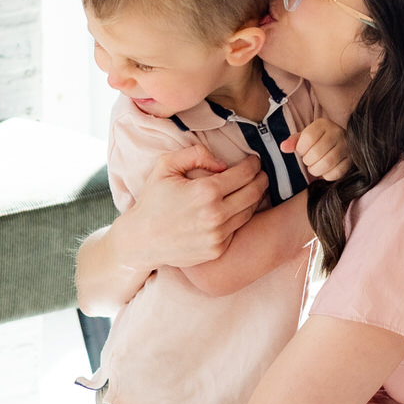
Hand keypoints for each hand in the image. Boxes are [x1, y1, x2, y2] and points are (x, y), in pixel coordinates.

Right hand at [131, 143, 264, 267]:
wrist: (141, 240)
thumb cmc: (153, 200)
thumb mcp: (166, 166)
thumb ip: (196, 154)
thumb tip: (222, 163)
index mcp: (206, 191)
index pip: (245, 174)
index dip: (254, 164)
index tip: (255, 161)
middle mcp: (215, 215)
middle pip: (254, 192)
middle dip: (262, 179)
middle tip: (261, 173)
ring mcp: (217, 235)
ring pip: (250, 212)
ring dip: (256, 198)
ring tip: (254, 188)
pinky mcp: (217, 250)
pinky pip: (238, 229)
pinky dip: (242, 216)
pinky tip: (238, 207)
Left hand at [287, 115, 350, 181]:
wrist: (341, 142)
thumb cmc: (319, 140)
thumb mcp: (305, 137)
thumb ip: (294, 141)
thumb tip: (284, 147)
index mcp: (323, 124)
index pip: (308, 137)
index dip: (301, 148)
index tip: (302, 150)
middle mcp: (337, 133)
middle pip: (316, 152)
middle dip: (308, 161)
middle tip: (309, 160)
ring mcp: (347, 146)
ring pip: (327, 163)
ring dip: (316, 169)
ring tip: (315, 166)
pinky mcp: (351, 160)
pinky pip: (337, 172)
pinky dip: (327, 175)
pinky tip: (326, 170)